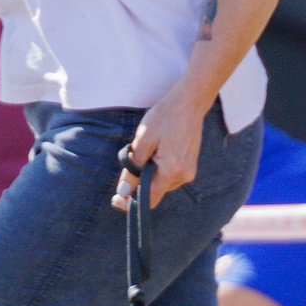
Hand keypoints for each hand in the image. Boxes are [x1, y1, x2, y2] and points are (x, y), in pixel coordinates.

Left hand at [117, 82, 213, 209]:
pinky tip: (156, 148)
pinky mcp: (189, 166)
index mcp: (172, 171)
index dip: (130, 202)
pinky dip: (157, 168)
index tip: (115, 198)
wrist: (189, 102)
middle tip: (131, 156)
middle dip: (138, 181)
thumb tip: (124, 192)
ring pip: (160, 183)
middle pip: (154, 191)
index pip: (149, 199)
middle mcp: (183, 176)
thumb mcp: (143, 141)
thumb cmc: (165, 117)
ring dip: (148, 173)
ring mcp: (188, 172)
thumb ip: (133, 170)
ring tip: (147, 147)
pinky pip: (168, 175)